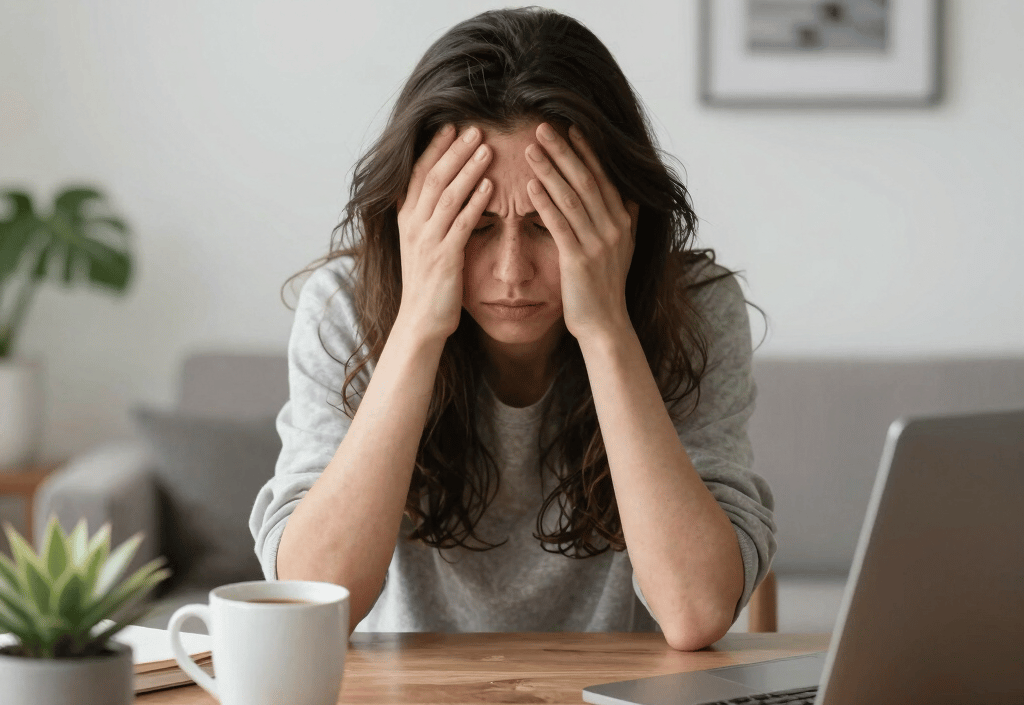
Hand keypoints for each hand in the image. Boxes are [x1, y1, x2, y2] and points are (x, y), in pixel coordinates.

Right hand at [396, 124, 493, 341]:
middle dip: (455, 150)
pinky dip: (475, 203)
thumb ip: (428, 216)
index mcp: (406, 218)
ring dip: (468, 169)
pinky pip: (461, 224)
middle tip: (476, 127)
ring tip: (487, 147)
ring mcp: (427, 241)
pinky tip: (490, 186)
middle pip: (433, 177)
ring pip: (447, 195)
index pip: (418, 173)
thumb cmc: (427, 283)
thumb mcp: (421, 243)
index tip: (452, 126)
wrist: (420, 321)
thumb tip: (442, 192)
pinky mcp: (444, 258)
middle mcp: (413, 225)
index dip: (435, 148)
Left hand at [525, 122, 639, 342]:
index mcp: (623, 222)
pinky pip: (560, 225)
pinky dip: (545, 203)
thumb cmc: (605, 288)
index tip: (571, 127)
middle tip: (544, 127)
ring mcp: (598, 244)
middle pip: (588, 179)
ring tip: (531, 149)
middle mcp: (614, 228)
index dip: (587, 151)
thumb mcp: (623, 249)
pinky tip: (530, 186)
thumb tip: (628, 193)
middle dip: (565, 151)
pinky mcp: (579, 260)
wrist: (605, 326)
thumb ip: (625, 219)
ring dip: (550, 170)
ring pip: (573, 197)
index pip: (604, 177)